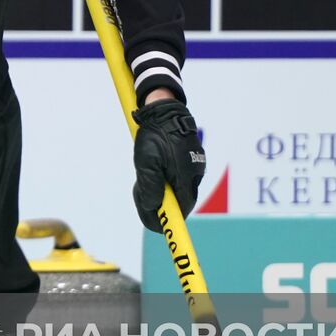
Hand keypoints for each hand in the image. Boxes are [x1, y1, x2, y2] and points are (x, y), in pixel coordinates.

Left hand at [131, 99, 205, 232]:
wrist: (165, 110)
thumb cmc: (155, 134)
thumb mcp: (146, 162)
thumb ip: (150, 186)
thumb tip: (153, 208)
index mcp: (185, 177)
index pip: (181, 209)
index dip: (168, 220)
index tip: (156, 226)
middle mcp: (194, 174)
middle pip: (179, 201)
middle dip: (160, 204)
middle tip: (141, 198)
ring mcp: (193, 166)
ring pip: (177, 189)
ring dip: (160, 191)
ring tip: (142, 183)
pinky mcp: (190, 159)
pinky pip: (178, 177)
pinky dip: (165, 179)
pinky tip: (153, 171)